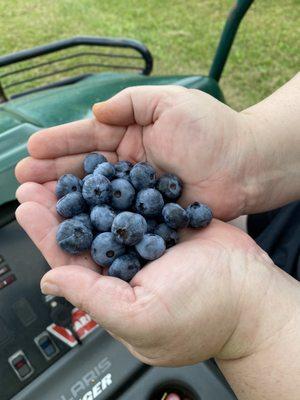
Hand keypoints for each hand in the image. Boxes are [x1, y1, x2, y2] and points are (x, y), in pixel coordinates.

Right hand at [15, 86, 256, 219]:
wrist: (245, 165)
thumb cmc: (212, 130)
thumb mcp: (169, 102)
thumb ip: (130, 103)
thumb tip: (95, 111)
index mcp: (132, 134)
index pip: (89, 137)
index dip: (61, 142)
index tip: (33, 148)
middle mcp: (131, 164)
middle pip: (86, 169)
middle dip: (53, 172)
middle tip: (23, 179)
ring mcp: (139, 192)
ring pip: (96, 195)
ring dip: (66, 198)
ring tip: (36, 199)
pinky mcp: (150, 215)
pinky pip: (118, 217)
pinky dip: (96, 221)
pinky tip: (74, 223)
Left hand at [16, 180, 288, 365]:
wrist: (251, 292)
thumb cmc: (201, 313)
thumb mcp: (141, 318)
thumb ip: (93, 299)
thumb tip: (50, 281)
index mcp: (113, 290)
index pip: (70, 259)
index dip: (47, 233)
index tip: (27, 206)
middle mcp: (126, 264)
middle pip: (85, 231)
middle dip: (60, 206)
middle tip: (35, 180)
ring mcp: (147, 241)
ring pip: (109, 212)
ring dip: (86, 191)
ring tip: (64, 168)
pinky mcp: (166, 222)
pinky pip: (139, 201)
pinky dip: (123, 184)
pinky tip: (107, 169)